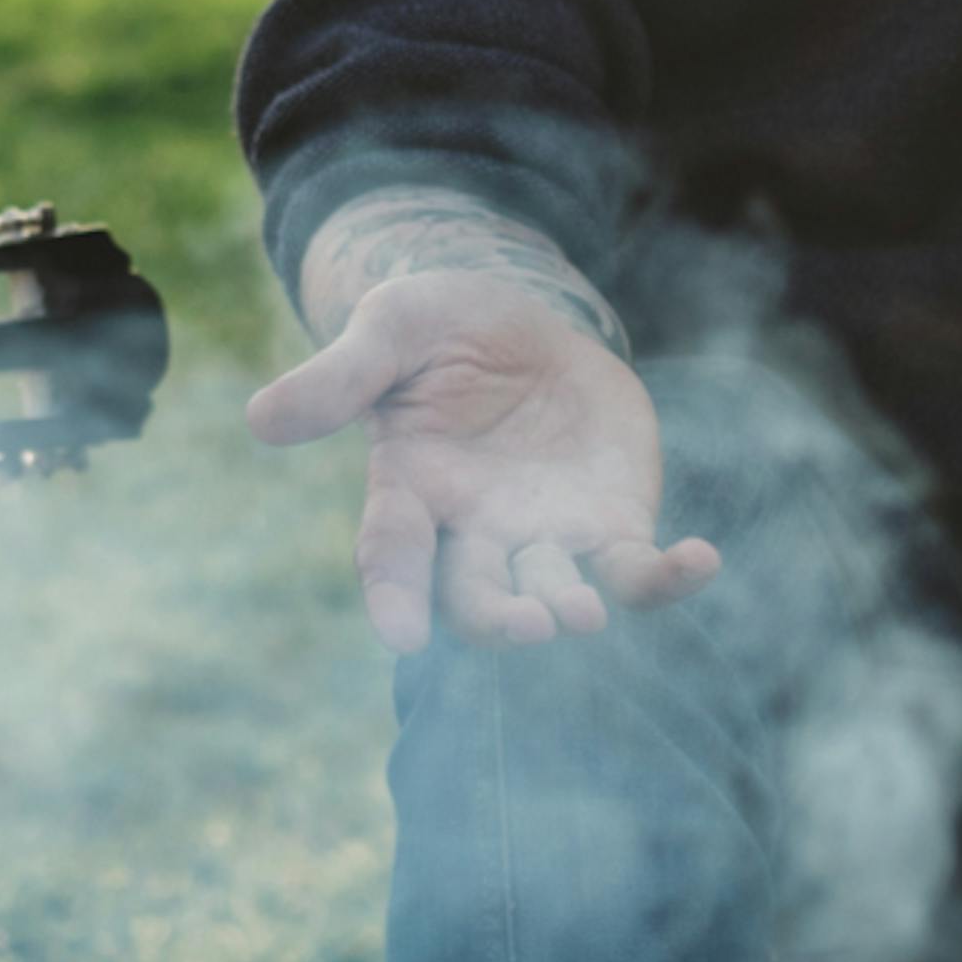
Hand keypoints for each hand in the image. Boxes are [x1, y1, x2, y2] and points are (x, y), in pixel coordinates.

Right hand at [241, 264, 720, 654]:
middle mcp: (475, 532)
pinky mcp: (610, 525)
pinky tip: (700, 561)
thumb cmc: (440, 328)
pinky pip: (638, 568)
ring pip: (556, 592)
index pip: (394, 556)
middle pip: (476, 596)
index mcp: (412, 492)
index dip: (394, 597)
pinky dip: (668, 579)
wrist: (523, 324)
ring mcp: (546, 537)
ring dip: (572, 608)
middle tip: (529, 625)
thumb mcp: (392, 330)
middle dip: (498, 619)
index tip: (402, 637)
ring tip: (586, 614)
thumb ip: (339, 378)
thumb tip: (261, 420)